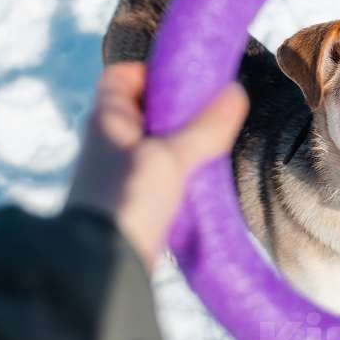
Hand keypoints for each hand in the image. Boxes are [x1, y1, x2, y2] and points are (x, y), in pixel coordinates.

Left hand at [67, 62, 247, 269]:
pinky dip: (180, 169)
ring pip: (155, 142)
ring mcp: (119, 171)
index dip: (153, 72)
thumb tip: (235, 91)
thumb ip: (204, 127)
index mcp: (107, 120)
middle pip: (145, 109)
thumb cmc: (129, 200)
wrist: (103, 268)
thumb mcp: (171, 158)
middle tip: (213, 112)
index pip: (123, 76)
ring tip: (214, 144)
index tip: (189, 80)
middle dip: (179, 108)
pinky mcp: (132, 199)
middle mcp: (108, 141)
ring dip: (182, 141)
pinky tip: (202, 176)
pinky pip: (159, 171)